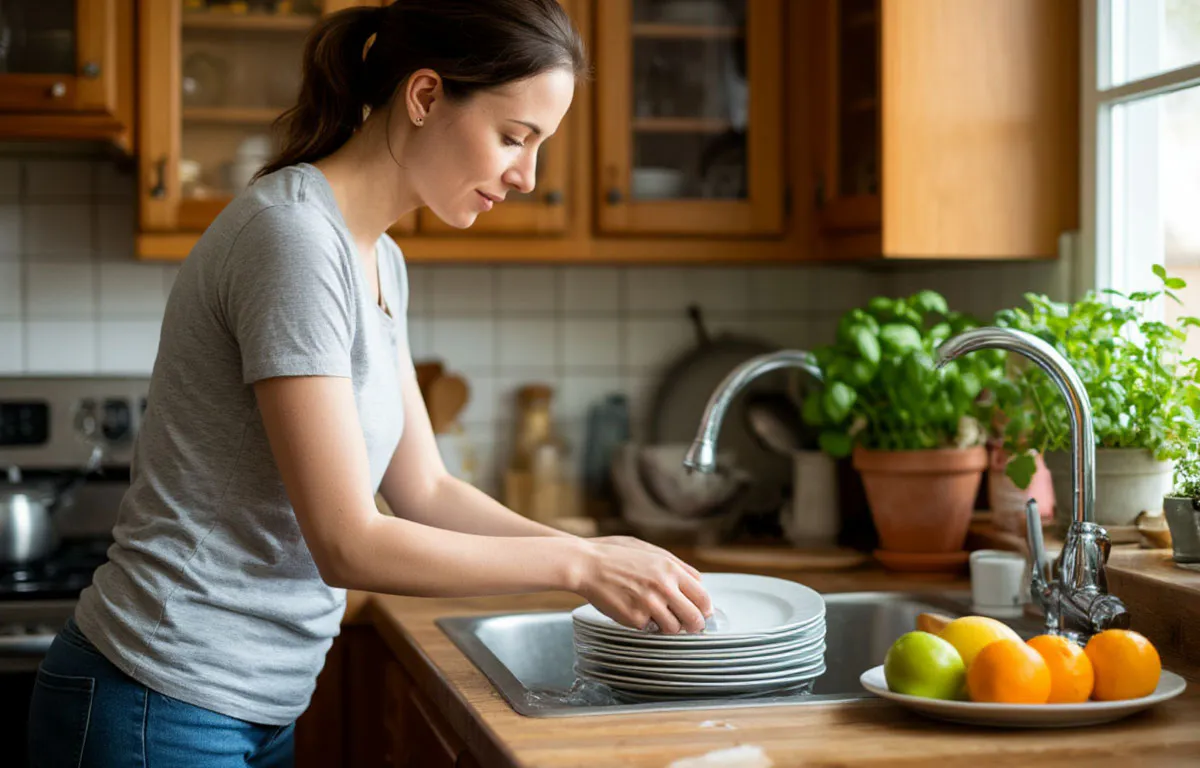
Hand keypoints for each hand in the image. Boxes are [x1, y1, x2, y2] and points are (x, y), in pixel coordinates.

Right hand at [570, 538, 712, 634]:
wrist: (588, 565)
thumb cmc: (617, 556)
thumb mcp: (651, 551)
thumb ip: (677, 566)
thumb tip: (698, 581)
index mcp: (670, 569)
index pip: (702, 596)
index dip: (705, 609)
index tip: (702, 613)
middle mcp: (664, 587)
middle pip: (694, 617)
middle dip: (695, 625)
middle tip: (690, 626)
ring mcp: (650, 604)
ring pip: (674, 628)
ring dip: (669, 627)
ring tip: (659, 617)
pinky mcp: (635, 619)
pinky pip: (650, 630)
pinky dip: (646, 625)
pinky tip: (637, 613)